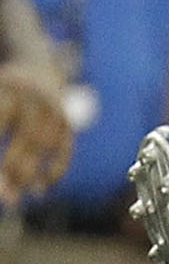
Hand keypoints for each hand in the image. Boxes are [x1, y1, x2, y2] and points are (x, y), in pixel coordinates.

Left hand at [0, 66, 73, 210]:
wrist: (37, 64)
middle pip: (25, 138)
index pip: (1, 123)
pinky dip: (55, 172)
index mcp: (8, 86)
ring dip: (31, 176)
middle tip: (6, 199)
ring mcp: (55, 108)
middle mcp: (35, 95)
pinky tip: (41, 190)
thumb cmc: (3, 92)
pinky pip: (65, 150)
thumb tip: (0, 181)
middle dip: (13, 171)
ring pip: (45, 147)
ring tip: (17, 198)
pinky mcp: (68, 121)